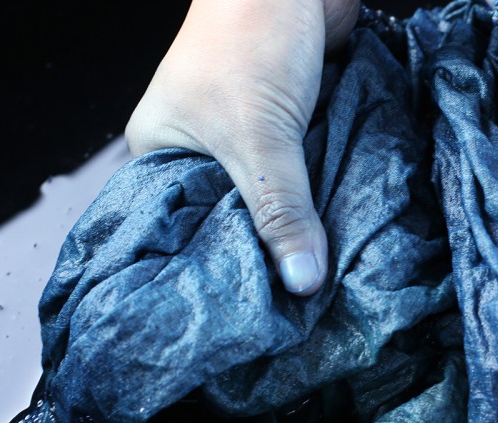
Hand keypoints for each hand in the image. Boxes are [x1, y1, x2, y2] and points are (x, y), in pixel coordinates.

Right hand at [125, 0, 358, 294]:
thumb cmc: (251, 36)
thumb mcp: (260, 137)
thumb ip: (282, 208)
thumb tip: (302, 280)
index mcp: (162, 153)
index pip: (179, 230)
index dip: (213, 268)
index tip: (246, 311)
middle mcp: (198, 148)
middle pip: (231, 219)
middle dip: (263, 249)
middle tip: (290, 303)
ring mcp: (244, 137)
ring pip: (271, 198)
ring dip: (297, 222)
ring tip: (317, 276)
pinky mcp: (287, 126)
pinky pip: (301, 174)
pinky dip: (318, 193)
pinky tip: (336, 230)